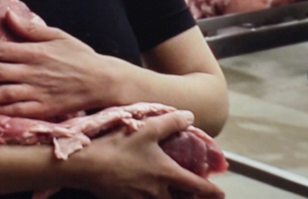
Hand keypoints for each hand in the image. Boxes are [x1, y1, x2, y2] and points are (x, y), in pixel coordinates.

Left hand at [0, 10, 121, 117]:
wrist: (103, 81)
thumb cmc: (79, 57)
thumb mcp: (58, 36)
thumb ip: (30, 28)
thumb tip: (8, 14)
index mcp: (35, 52)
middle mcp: (33, 72)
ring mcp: (38, 92)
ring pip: (2, 94)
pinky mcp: (43, 109)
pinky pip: (18, 112)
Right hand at [66, 110, 224, 198]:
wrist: (88, 165)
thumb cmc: (118, 146)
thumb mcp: (147, 129)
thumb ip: (171, 122)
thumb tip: (190, 116)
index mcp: (167, 174)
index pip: (197, 187)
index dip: (211, 191)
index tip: (220, 193)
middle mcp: (157, 192)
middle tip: (194, 196)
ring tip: (169, 194)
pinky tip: (143, 194)